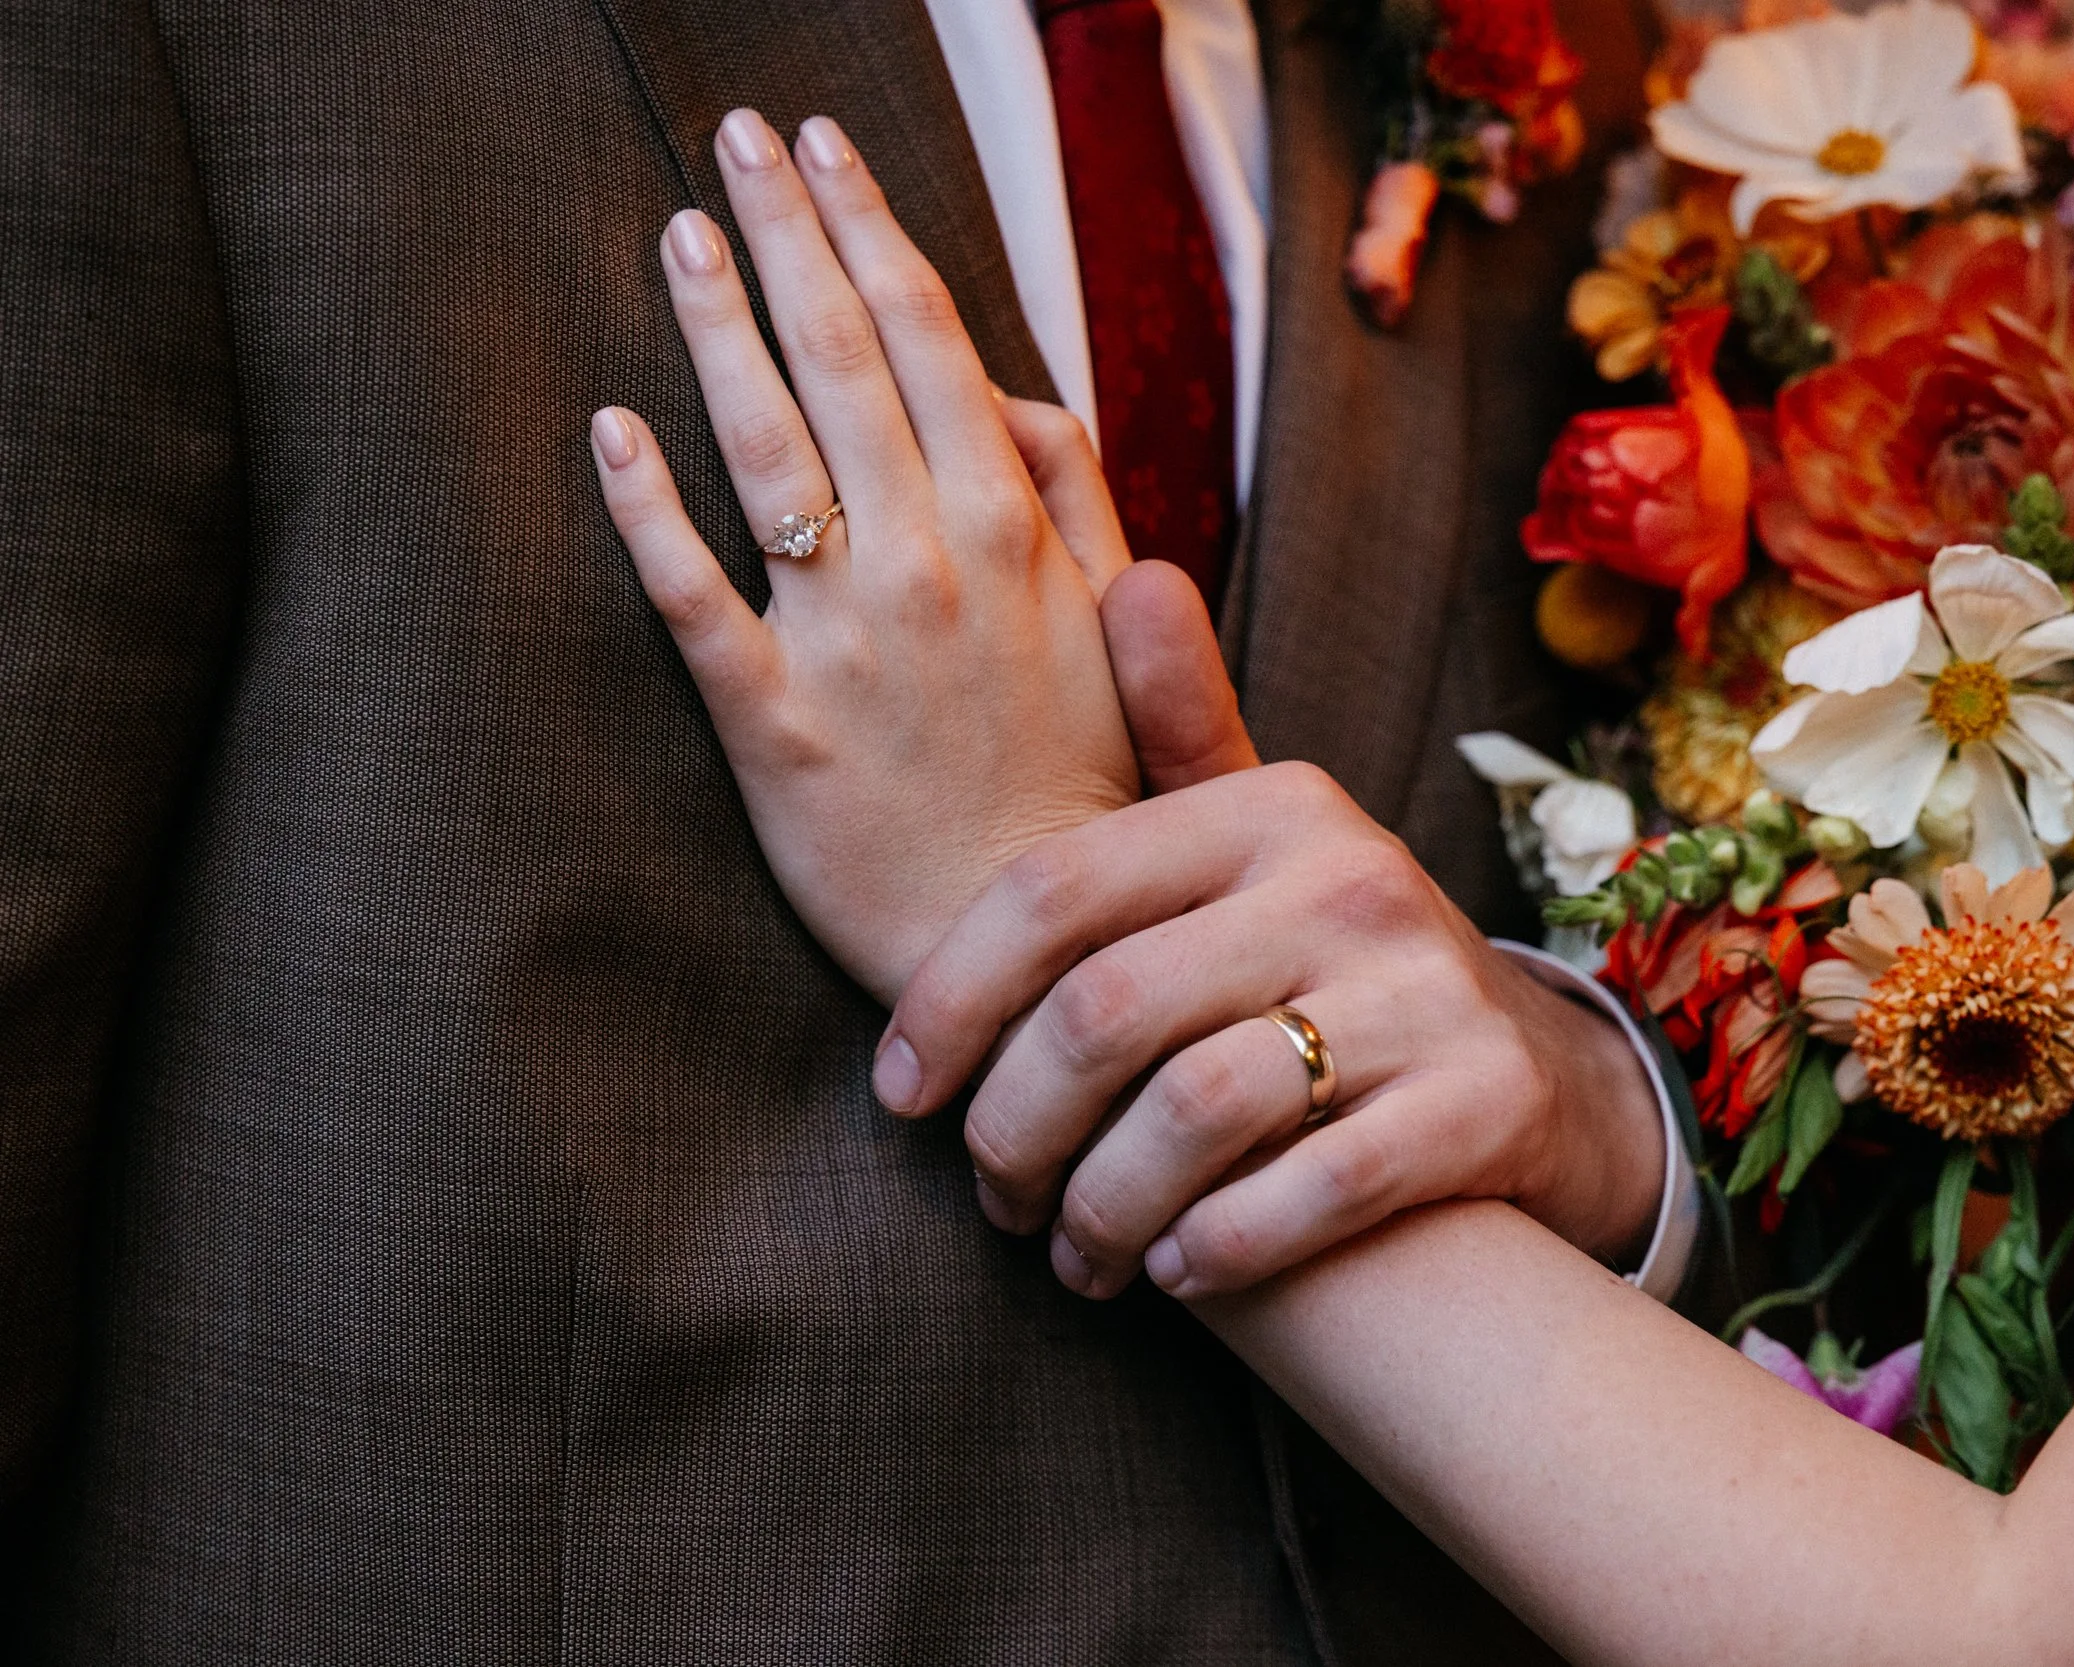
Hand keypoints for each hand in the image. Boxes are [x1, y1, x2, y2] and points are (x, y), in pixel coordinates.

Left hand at [592, 109, 1138, 1003]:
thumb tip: (1014, 388)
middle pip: (837, 359)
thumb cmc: (1086, 783)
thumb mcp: (1123, 627)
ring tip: (680, 234)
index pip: (926, 335)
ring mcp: (843, 639)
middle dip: (784, 230)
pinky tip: (611, 426)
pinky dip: (647, 506)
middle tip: (737, 138)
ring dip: (716, 324)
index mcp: (1013, 526)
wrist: (1032, 946)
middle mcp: (926, 559)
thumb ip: (1078, 497)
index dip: (867, 226)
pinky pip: (694, 597)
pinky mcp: (772, 725)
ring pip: (765, 449)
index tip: (823, 146)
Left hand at [877, 627, 1668, 1298]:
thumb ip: (1176, 737)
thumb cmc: (1336, 961)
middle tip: (996, 1200)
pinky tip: (1176, 1273)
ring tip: (1075, 1255)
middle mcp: (1349, 878)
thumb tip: (1127, 572)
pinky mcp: (1480, 1104)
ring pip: (1195, 1113)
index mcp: (1269, 806)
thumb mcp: (1262, 842)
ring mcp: (1425, 991)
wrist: (1532, 1075)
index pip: (1051, 892)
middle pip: (1106, 1015)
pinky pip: (1312, 1192)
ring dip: (1103, 1209)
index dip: (947, 1001)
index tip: (901, 1094)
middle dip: (1015, 1133)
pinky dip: (1218, 1249)